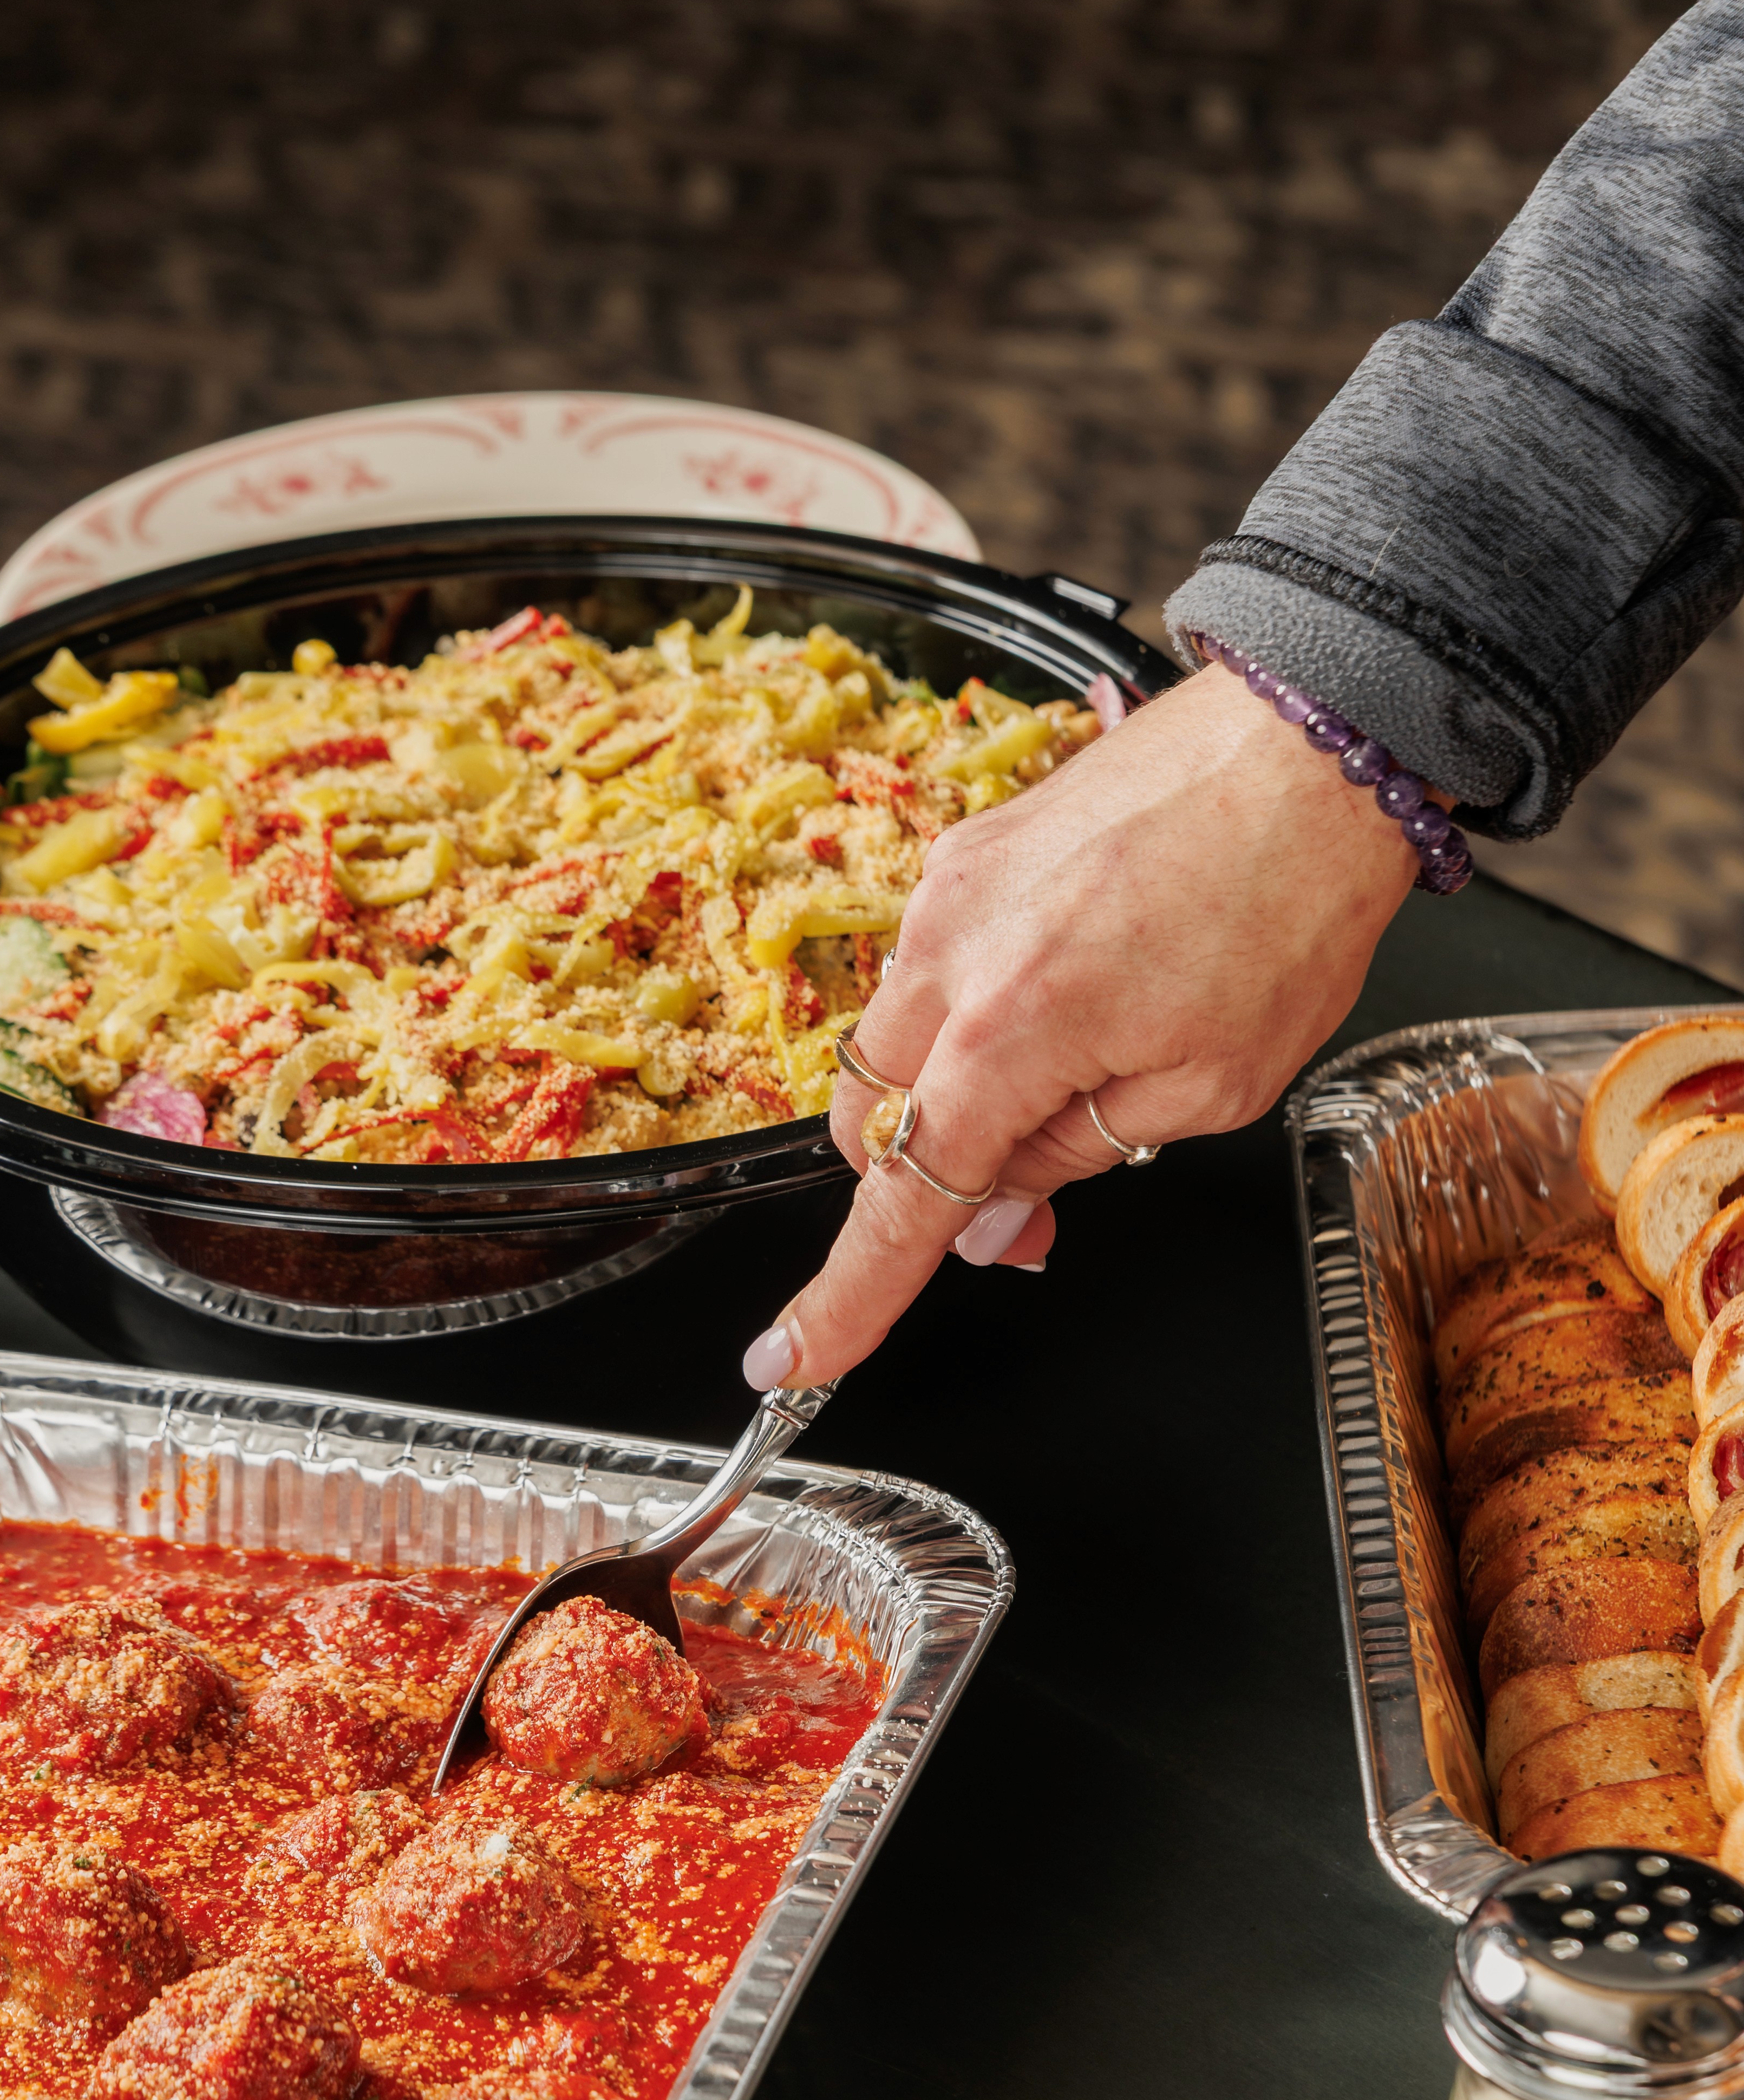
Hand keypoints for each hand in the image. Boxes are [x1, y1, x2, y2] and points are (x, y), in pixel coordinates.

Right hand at [741, 660, 1418, 1387]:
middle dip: (927, 1183)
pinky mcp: (965, 855)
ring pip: (890, 1048)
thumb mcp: (1206, 1085)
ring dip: (948, 1097)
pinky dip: (968, 1020)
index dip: (845, 1298)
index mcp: (1008, 1033)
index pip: (899, 1199)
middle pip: (871, 1125)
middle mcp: (950, 956)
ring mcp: (947, 895)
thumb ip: (1072, 1156)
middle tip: (1029, 1209)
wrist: (1307, 741)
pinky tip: (1069, 1002)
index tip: (791, 1358)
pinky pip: (927, 974)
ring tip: (1073, 1085)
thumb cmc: (1284, 902)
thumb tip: (990, 1213)